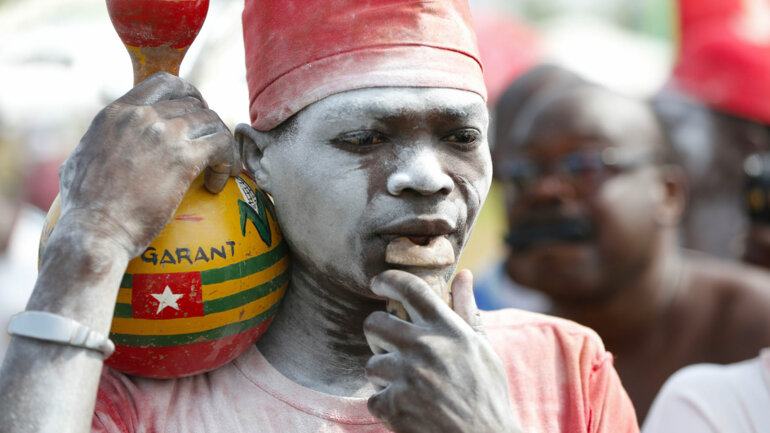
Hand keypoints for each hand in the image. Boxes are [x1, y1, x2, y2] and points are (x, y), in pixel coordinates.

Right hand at [57, 72, 239, 257]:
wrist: (95, 231)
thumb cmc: (83, 209)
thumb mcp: (79, 160)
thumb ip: (99, 144)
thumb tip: (101, 144)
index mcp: (116, 113)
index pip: (163, 83)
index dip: (187, 94)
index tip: (195, 113)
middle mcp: (142, 116)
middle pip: (193, 103)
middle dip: (207, 124)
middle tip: (210, 147)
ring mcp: (165, 134)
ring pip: (212, 121)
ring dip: (221, 144)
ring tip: (221, 168)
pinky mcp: (184, 158)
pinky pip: (222, 145)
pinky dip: (227, 162)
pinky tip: (218, 183)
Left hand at [364, 270, 523, 432]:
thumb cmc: (487, 397)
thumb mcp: (482, 350)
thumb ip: (467, 310)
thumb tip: (463, 275)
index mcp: (448, 330)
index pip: (412, 289)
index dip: (389, 279)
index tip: (378, 282)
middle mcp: (425, 347)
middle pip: (374, 323)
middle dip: (376, 334)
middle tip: (389, 348)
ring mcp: (407, 376)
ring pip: (371, 364)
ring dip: (384, 378)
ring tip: (409, 390)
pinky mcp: (393, 405)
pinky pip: (373, 398)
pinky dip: (387, 408)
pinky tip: (409, 412)